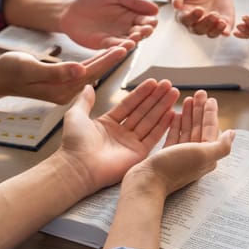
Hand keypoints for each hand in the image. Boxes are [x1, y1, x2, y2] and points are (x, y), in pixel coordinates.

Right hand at [0, 47, 127, 104]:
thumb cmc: (9, 71)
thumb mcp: (30, 69)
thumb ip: (56, 71)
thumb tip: (80, 71)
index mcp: (62, 90)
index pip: (91, 73)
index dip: (108, 60)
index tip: (124, 47)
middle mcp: (67, 92)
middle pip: (96, 73)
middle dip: (113, 59)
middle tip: (132, 43)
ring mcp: (66, 89)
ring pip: (92, 72)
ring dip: (107, 59)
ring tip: (124, 46)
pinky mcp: (64, 83)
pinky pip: (84, 71)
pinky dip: (96, 62)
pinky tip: (106, 54)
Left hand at [58, 79, 180, 190]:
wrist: (79, 166)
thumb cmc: (74, 143)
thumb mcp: (76, 115)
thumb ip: (85, 100)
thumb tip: (88, 85)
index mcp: (107, 124)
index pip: (129, 104)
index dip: (141, 93)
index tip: (153, 82)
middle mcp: (121, 133)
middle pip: (143, 111)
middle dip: (156, 97)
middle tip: (168, 84)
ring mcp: (131, 144)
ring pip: (150, 121)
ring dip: (162, 107)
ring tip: (174, 92)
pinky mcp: (139, 154)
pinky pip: (154, 137)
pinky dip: (163, 125)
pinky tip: (172, 112)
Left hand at [60, 0, 159, 49]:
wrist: (70, 8)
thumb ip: (134, 1)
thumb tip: (155, 9)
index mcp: (132, 14)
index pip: (146, 20)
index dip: (150, 22)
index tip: (152, 22)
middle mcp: (127, 27)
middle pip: (140, 32)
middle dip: (144, 32)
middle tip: (145, 31)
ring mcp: (116, 37)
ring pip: (129, 41)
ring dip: (133, 41)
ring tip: (134, 39)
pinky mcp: (104, 44)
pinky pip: (114, 47)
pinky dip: (120, 48)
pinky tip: (124, 46)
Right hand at [125, 90, 234, 195]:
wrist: (147, 182)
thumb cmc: (173, 167)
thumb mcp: (202, 154)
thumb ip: (221, 145)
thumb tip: (232, 134)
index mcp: (206, 156)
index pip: (211, 130)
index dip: (210, 113)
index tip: (210, 99)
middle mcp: (195, 156)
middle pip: (200, 128)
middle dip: (200, 110)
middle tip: (199, 94)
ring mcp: (181, 156)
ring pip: (187, 131)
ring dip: (189, 115)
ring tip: (187, 100)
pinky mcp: (167, 156)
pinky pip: (174, 137)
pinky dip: (176, 125)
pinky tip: (175, 115)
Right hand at [170, 0, 234, 37]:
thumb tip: (175, 5)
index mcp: (183, 15)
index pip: (186, 20)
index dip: (192, 17)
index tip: (199, 10)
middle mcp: (195, 24)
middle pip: (199, 29)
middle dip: (206, 23)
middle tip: (213, 14)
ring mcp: (209, 26)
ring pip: (211, 33)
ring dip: (216, 29)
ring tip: (221, 21)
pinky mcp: (222, 24)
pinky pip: (223, 31)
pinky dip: (225, 32)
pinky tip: (227, 30)